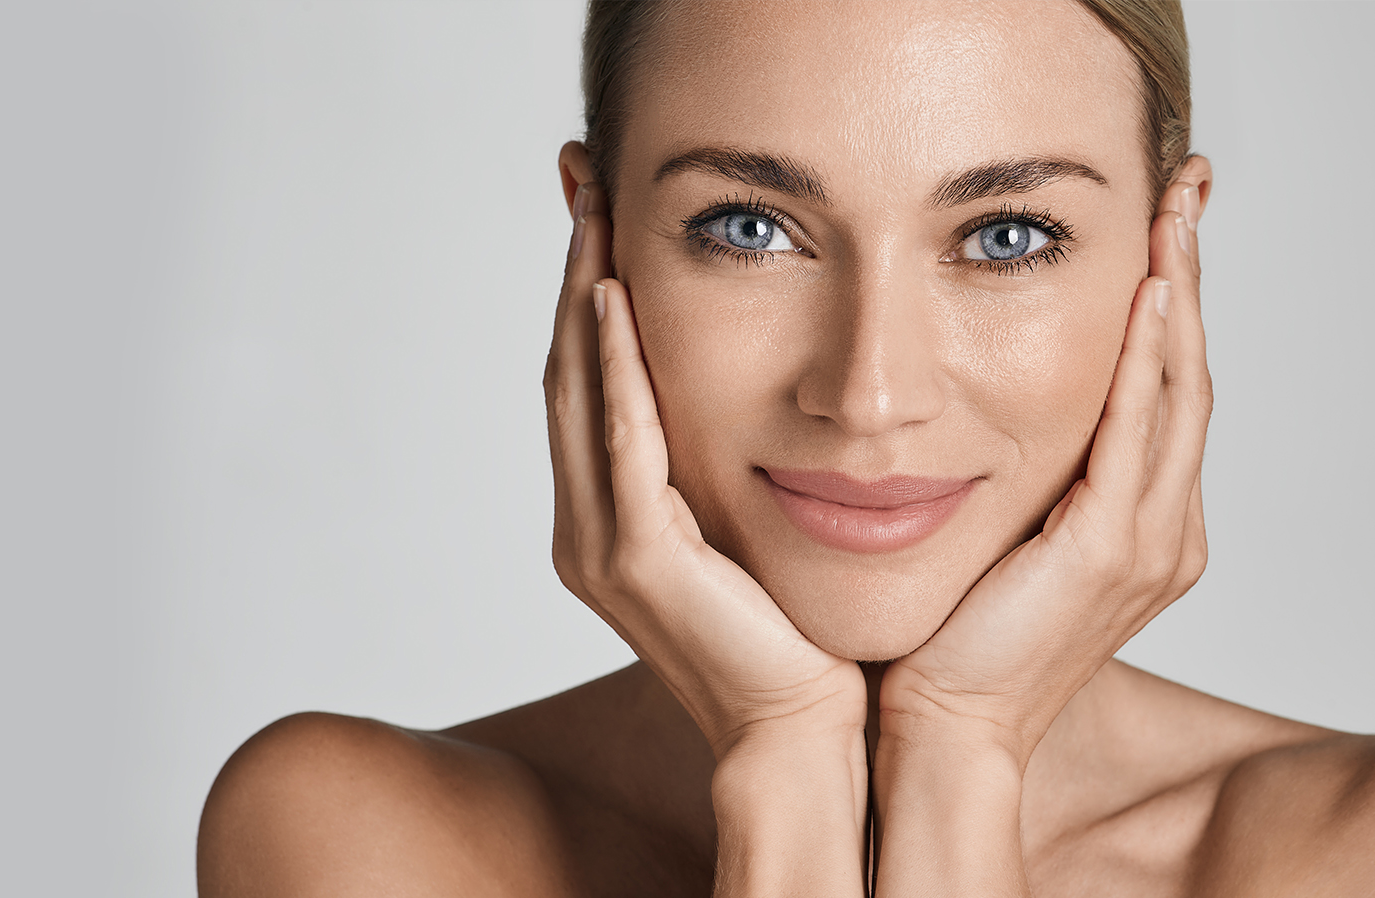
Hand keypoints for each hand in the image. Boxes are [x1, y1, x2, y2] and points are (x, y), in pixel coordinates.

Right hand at [546, 181, 863, 757]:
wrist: (806, 732)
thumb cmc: (792, 636)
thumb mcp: (744, 527)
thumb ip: (715, 466)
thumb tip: (745, 389)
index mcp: (606, 523)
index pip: (585, 386)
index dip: (583, 296)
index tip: (597, 215)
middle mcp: (586, 530)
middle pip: (567, 375)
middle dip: (573, 273)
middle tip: (581, 182)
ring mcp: (602, 547)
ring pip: (579, 394)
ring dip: (582, 298)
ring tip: (594, 215)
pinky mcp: (639, 560)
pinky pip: (621, 442)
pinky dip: (614, 368)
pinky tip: (613, 300)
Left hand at [879, 172, 1214, 760]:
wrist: (937, 724)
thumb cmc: (947, 635)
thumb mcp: (995, 532)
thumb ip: (1018, 473)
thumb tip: (975, 397)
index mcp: (1137, 524)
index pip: (1162, 389)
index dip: (1168, 304)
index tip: (1160, 222)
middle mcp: (1162, 530)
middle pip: (1187, 375)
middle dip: (1188, 276)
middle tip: (1185, 187)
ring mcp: (1146, 543)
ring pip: (1177, 392)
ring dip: (1177, 296)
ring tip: (1173, 214)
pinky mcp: (1109, 553)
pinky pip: (1137, 435)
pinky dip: (1143, 361)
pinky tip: (1143, 295)